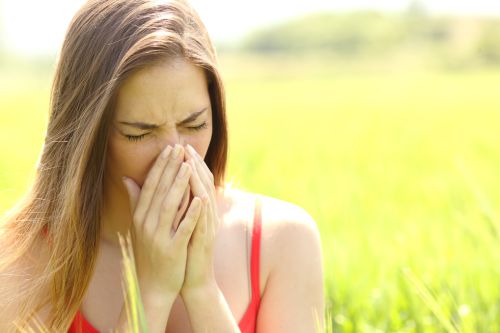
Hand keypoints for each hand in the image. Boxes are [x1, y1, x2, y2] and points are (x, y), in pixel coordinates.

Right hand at [122, 144, 202, 297]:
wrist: (151, 287)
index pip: (150, 186)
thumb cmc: (148, 254)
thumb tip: (127, 178)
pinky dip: (191, 213)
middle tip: (179, 148)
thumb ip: (136, 201)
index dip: (160, 166)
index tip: (169, 148)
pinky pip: (183, 228)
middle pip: (159, 191)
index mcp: (140, 217)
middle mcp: (146, 224)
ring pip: (170, 206)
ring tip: (188, 165)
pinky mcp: (172, 250)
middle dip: (170, 168)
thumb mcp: (138, 226)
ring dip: (179, 184)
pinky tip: (199, 198)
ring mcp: (158, 237)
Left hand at [180, 144, 220, 294]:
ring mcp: (208, 226)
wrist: (193, 278)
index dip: (190, 163)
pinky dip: (203, 208)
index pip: (196, 180)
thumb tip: (162, 186)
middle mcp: (207, 214)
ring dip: (199, 180)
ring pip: (205, 198)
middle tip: (185, 147)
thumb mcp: (176, 224)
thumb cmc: (183, 250)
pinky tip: (200, 195)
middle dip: (194, 164)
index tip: (179, 146)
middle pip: (203, 184)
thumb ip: (172, 204)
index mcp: (199, 209)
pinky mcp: (206, 240)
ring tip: (190, 163)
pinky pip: (205, 221)